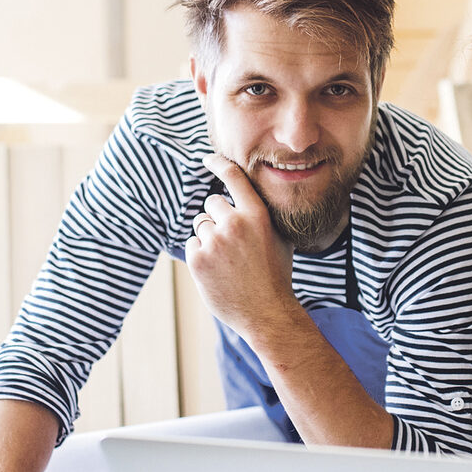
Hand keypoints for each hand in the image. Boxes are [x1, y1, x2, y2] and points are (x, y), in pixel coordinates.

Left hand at [186, 154, 302, 336]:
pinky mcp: (197, 259)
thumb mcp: (279, 237)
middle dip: (217, 217)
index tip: (208, 159)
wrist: (267, 312)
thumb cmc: (275, 275)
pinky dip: (201, 255)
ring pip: (200, 224)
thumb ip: (259, 215)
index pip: (233, 177)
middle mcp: (234, 223)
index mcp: (257, 214)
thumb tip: (243, 196)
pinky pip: (192, 244)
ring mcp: (214, 241)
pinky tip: (218, 270)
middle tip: (232, 242)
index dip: (218, 164)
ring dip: (209, 237)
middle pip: (212, 203)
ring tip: (228, 260)